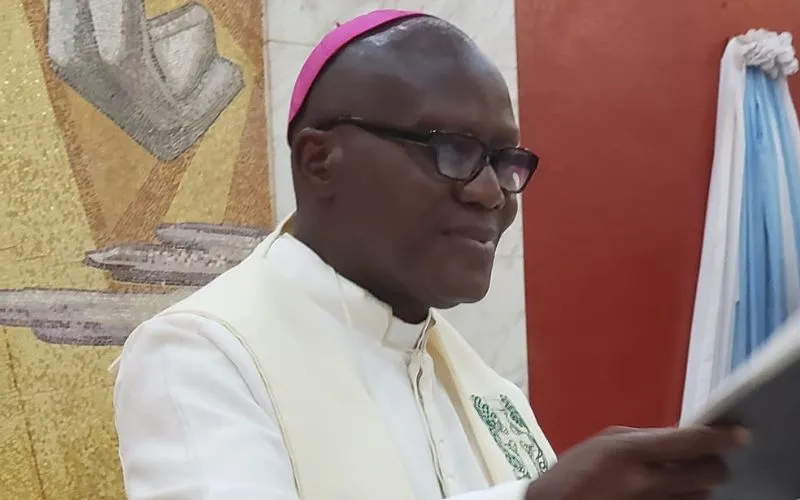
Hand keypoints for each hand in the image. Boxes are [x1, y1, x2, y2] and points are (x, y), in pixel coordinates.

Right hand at [524, 425, 748, 499]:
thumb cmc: (576, 473)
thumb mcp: (605, 443)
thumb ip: (644, 438)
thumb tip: (682, 437)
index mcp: (630, 452)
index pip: (690, 442)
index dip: (721, 437)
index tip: (740, 434)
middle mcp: (647, 483)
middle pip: (710, 474)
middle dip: (713, 465)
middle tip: (705, 461)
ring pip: (703, 497)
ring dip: (698, 487)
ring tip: (678, 481)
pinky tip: (671, 495)